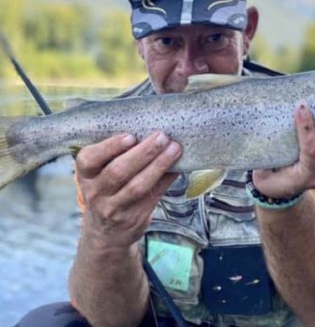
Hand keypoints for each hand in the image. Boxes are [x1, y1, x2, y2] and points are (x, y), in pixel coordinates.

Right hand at [75, 132, 181, 247]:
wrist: (105, 234)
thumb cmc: (107, 192)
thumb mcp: (100, 175)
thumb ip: (116, 155)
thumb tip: (150, 131)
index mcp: (85, 175)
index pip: (89, 160)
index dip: (110, 147)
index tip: (130, 136)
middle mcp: (96, 193)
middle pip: (118, 171)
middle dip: (143, 152)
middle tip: (162, 137)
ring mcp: (114, 208)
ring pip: (137, 185)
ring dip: (158, 165)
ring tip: (174, 149)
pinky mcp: (134, 218)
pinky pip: (153, 196)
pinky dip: (166, 179)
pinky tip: (177, 167)